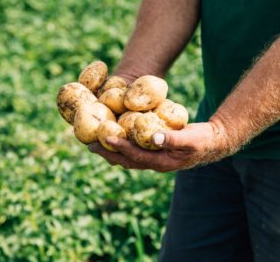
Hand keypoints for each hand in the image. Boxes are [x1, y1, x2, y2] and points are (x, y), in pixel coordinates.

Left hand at [88, 121, 229, 171]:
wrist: (211, 143)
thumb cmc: (202, 140)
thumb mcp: (189, 139)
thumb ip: (172, 139)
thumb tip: (153, 137)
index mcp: (161, 163)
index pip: (135, 156)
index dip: (119, 147)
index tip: (104, 138)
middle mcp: (154, 163)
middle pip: (126, 160)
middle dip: (108, 153)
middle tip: (90, 145)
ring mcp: (154, 158)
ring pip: (128, 157)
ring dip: (112, 151)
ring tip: (96, 143)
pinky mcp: (155, 151)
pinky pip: (134, 150)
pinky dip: (122, 145)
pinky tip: (116, 137)